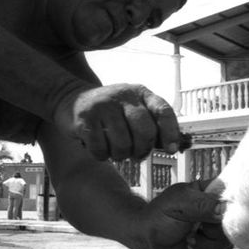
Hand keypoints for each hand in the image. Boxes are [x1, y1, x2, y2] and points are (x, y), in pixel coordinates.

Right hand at [54, 83, 180, 160]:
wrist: (70, 99)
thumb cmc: (111, 112)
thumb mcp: (133, 110)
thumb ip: (154, 126)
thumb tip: (177, 147)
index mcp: (141, 93)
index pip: (163, 111)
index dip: (170, 133)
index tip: (171, 150)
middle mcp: (123, 95)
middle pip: (145, 131)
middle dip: (143, 150)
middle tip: (136, 155)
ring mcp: (103, 106)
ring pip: (123, 144)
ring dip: (120, 156)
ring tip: (116, 151)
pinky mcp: (85, 118)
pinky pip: (101, 149)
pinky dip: (102, 156)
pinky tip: (99, 148)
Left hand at [138, 179, 232, 248]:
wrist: (147, 237)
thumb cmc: (159, 215)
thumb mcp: (179, 205)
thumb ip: (203, 205)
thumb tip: (225, 208)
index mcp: (211, 193)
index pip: (234, 197)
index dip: (231, 209)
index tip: (214, 217)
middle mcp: (217, 212)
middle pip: (233, 226)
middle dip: (213, 234)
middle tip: (194, 231)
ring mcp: (215, 231)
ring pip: (228, 244)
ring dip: (207, 247)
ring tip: (189, 241)